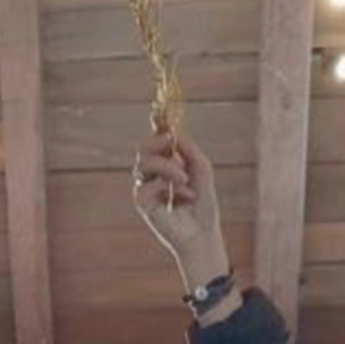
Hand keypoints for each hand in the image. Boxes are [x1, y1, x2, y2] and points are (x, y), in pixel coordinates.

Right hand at [129, 124, 229, 288]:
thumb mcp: (201, 170)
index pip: (157, 140)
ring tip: (185, 179)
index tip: (158, 111)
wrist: (202, 232)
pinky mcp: (141, 202)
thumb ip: (189, 150)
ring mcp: (146, 187)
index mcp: (168, 163)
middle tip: (171, 141)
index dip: (156, 125)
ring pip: (144, 162)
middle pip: (143, 147)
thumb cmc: (203, 204)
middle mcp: (154, 173)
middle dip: (156, 140)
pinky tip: (182, 196)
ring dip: (167, 166)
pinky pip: (145, 184)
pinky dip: (166, 185)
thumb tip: (175, 134)